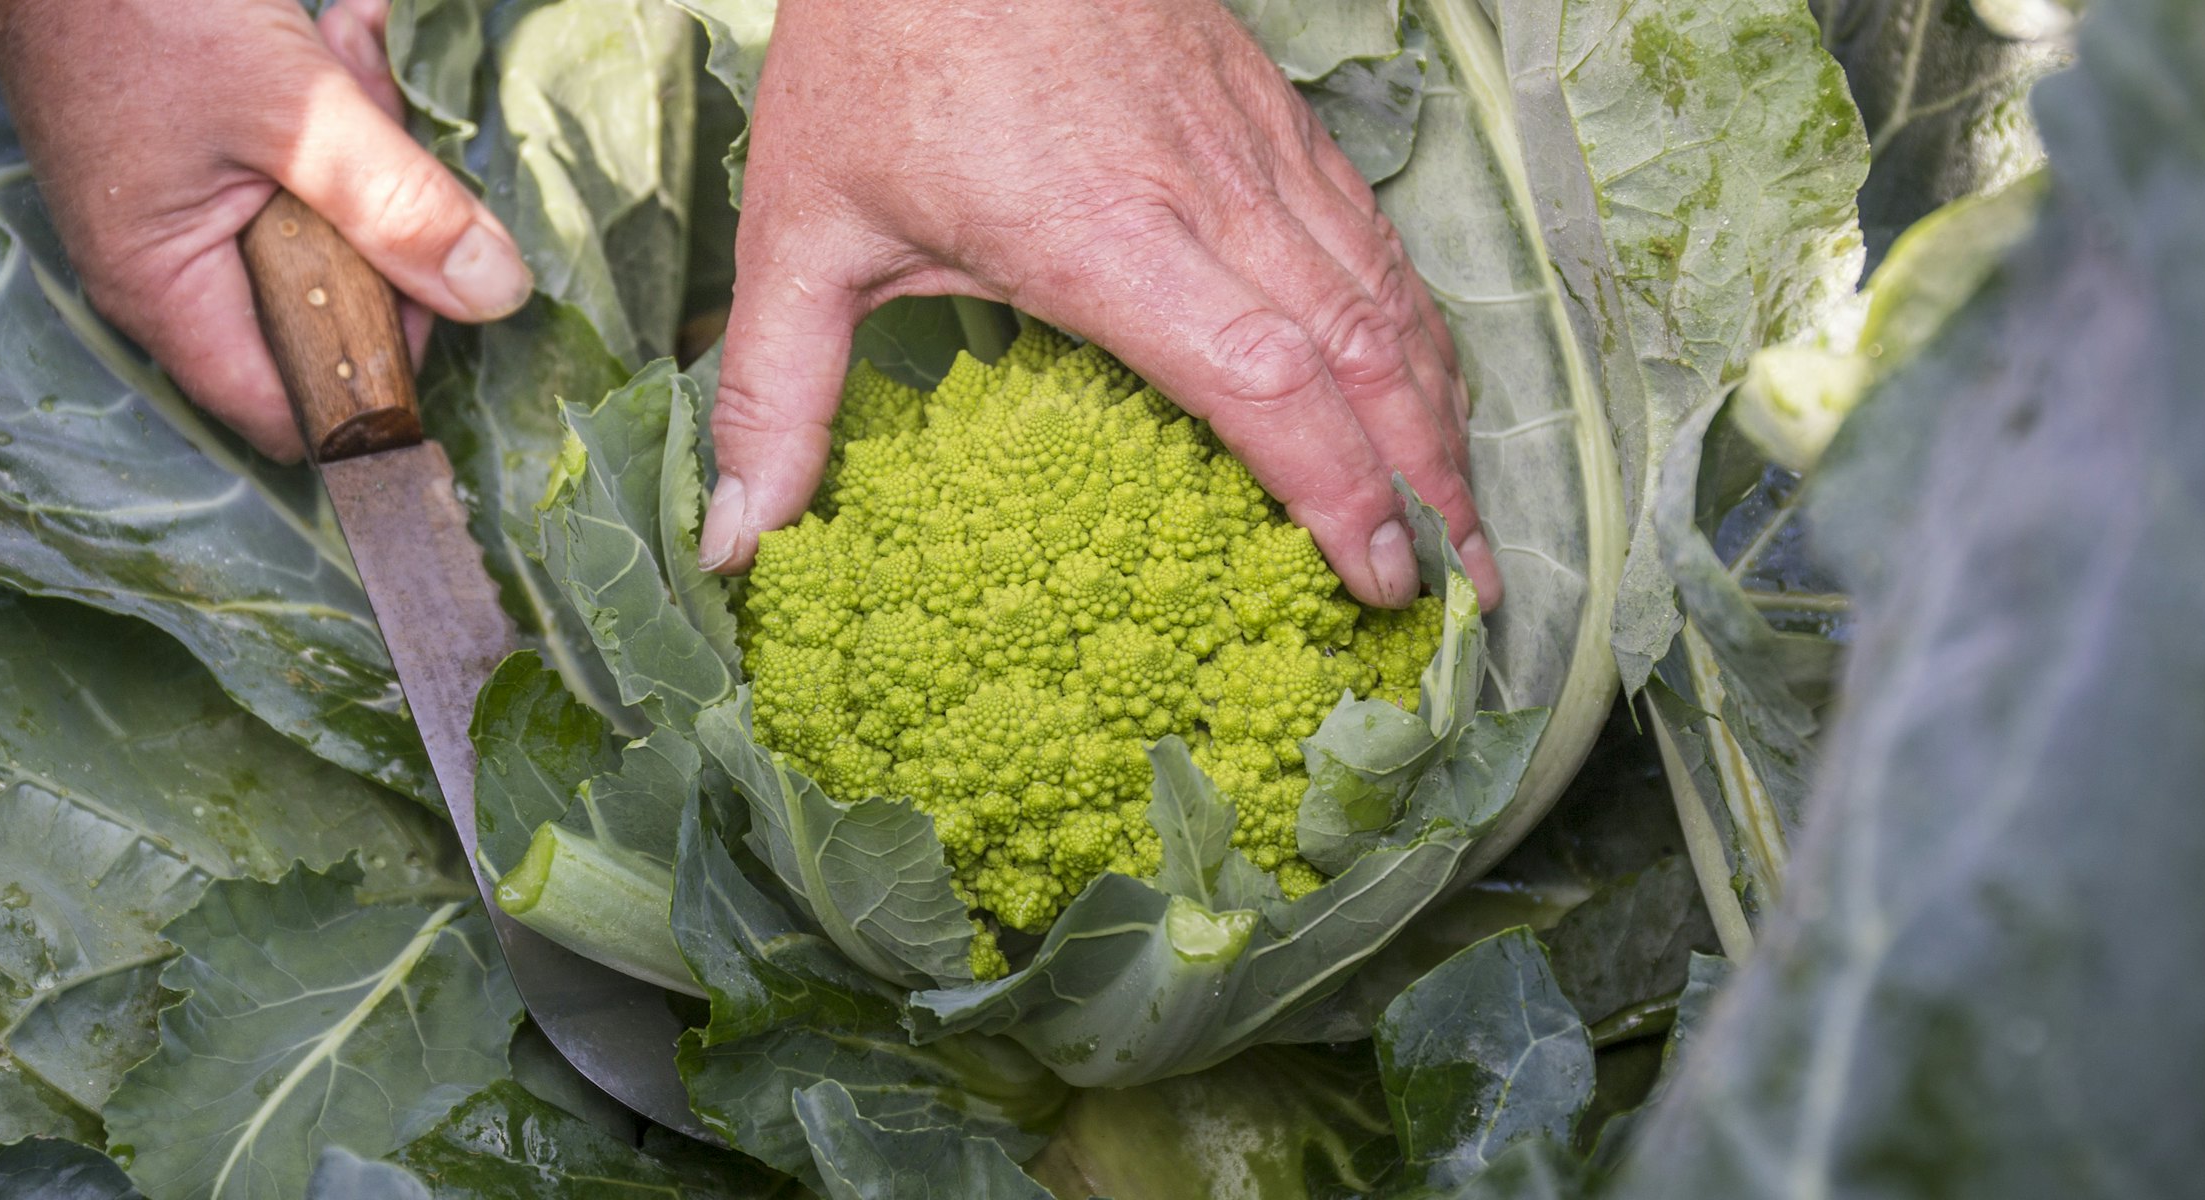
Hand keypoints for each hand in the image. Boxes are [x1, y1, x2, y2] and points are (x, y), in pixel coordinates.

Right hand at [0, 0, 531, 459]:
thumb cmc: (139, 14)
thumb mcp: (295, 112)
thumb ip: (397, 205)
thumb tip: (494, 292)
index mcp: (168, 297)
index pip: (291, 413)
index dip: (376, 379)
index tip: (440, 293)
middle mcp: (169, 276)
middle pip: (323, 310)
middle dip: (380, 221)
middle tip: (385, 122)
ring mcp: (184, 217)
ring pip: (323, 227)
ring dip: (364, 139)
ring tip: (351, 44)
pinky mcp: (203, 162)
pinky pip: (296, 169)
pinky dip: (333, 108)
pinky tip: (342, 33)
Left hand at [700, 0, 1499, 609]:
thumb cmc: (882, 42)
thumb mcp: (800, 225)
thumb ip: (776, 392)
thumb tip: (737, 541)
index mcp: (1099, 237)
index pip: (1259, 382)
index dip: (1335, 489)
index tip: (1377, 581)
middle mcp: (1204, 196)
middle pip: (1359, 355)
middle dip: (1427, 486)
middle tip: (1460, 599)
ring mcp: (1251, 148)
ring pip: (1385, 292)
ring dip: (1439, 414)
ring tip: (1467, 522)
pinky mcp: (1268, 112)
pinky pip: (1370, 235)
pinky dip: (1415, 324)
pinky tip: (1423, 386)